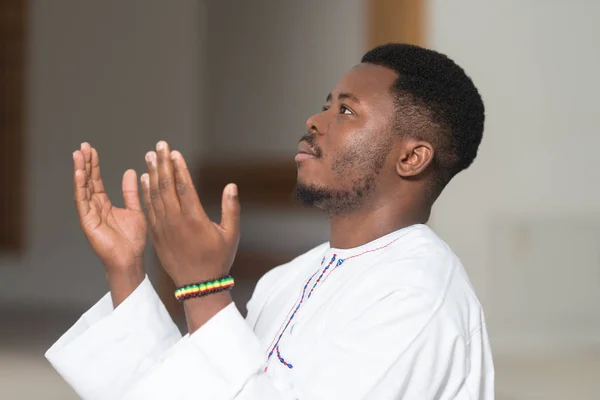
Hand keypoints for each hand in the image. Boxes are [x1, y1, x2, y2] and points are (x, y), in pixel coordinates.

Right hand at [74, 143, 146, 304]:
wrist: (131, 260)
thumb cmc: (133, 240)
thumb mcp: (135, 210)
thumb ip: (130, 192)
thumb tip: (130, 171)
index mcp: (104, 204)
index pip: (96, 180)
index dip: (94, 165)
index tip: (92, 149)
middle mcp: (94, 207)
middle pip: (87, 181)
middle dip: (85, 163)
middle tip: (82, 146)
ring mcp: (89, 214)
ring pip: (82, 188)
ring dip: (80, 171)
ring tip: (78, 154)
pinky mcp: (87, 222)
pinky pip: (82, 202)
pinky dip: (80, 187)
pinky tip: (79, 174)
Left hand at [141, 141, 239, 287]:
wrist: (198, 285)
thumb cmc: (218, 259)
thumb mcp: (231, 234)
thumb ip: (231, 208)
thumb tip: (231, 185)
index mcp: (194, 218)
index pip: (184, 186)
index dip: (178, 167)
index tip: (174, 151)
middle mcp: (176, 220)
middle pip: (166, 186)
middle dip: (163, 164)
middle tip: (159, 146)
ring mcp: (163, 227)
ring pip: (154, 195)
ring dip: (151, 174)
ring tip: (150, 157)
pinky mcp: (156, 234)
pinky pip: (148, 209)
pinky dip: (145, 193)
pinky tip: (144, 179)